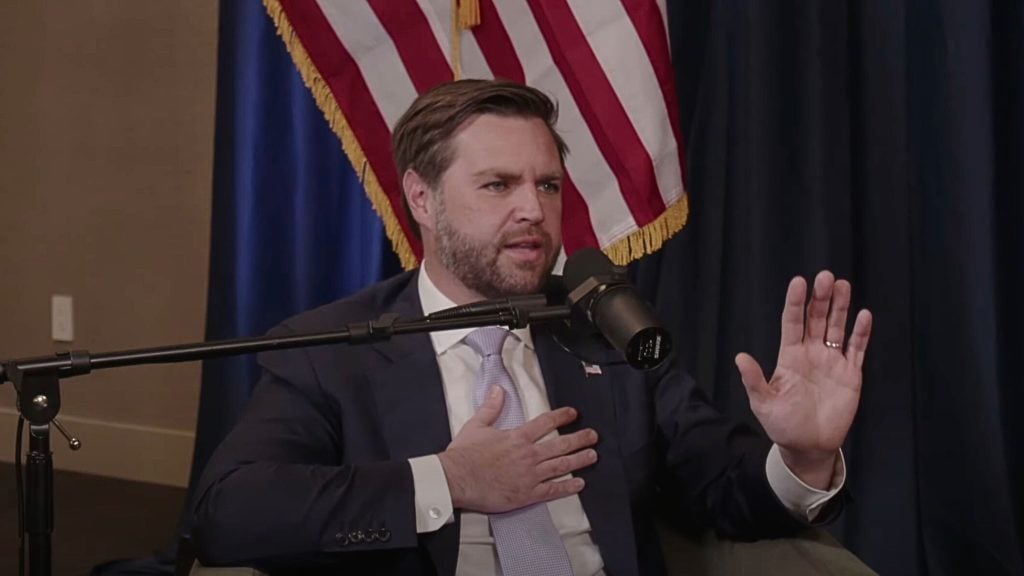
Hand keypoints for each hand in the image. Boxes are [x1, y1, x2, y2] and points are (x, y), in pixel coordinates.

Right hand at [437, 386, 598, 513]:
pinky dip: (567, 487)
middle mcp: (528, 455)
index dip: (561, 416)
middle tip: (593, 436)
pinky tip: (579, 484)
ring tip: (592, 456)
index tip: (572, 413)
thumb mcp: (476, 425)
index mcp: (517, 437)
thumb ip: (491, 408)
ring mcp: (530, 475)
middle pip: (560, 445)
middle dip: (579, 439)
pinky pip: (552, 490)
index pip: (545, 423)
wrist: (456, 479)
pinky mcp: (527, 494)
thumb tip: (497, 390)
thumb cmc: (464, 455)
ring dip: (579, 460)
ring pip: (561, 466)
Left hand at [735, 271, 872, 488]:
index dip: (796, 303)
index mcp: (789, 357)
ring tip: (842, 285)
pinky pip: (856, 349)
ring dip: (840, 307)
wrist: (808, 446)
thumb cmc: (782, 424)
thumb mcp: (764, 403)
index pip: (793, 323)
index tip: (799, 282)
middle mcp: (811, 353)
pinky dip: (860, 333)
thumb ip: (755, 380)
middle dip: (821, 298)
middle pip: (816, 319)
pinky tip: (863, 315)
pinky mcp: (850, 374)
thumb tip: (740, 357)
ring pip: (836, 328)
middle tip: (825, 277)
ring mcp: (831, 362)